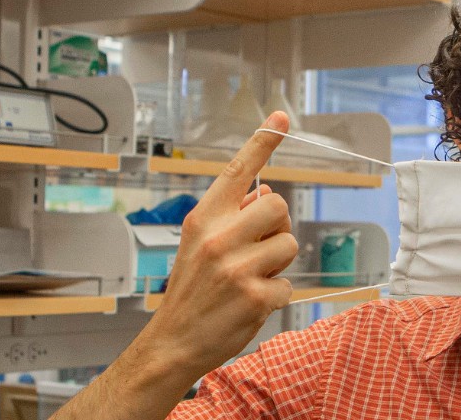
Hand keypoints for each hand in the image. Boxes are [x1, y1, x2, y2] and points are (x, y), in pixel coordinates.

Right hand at [141, 112, 297, 377]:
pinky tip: (249, 304)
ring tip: (248, 279)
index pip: (238, 172)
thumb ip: (230, 218)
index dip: (262, 142)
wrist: (172, 342)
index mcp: (203, 219)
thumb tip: (266, 193)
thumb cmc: (191, 291)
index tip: (281, 117)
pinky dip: (275, 296)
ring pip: (289, 244)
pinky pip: (288, 283)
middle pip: (278, 206)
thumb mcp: (199, 245)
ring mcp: (238, 268)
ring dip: (277, 263)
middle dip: (276, 225)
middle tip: (257, 248)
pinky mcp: (257, 296)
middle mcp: (219, 238)